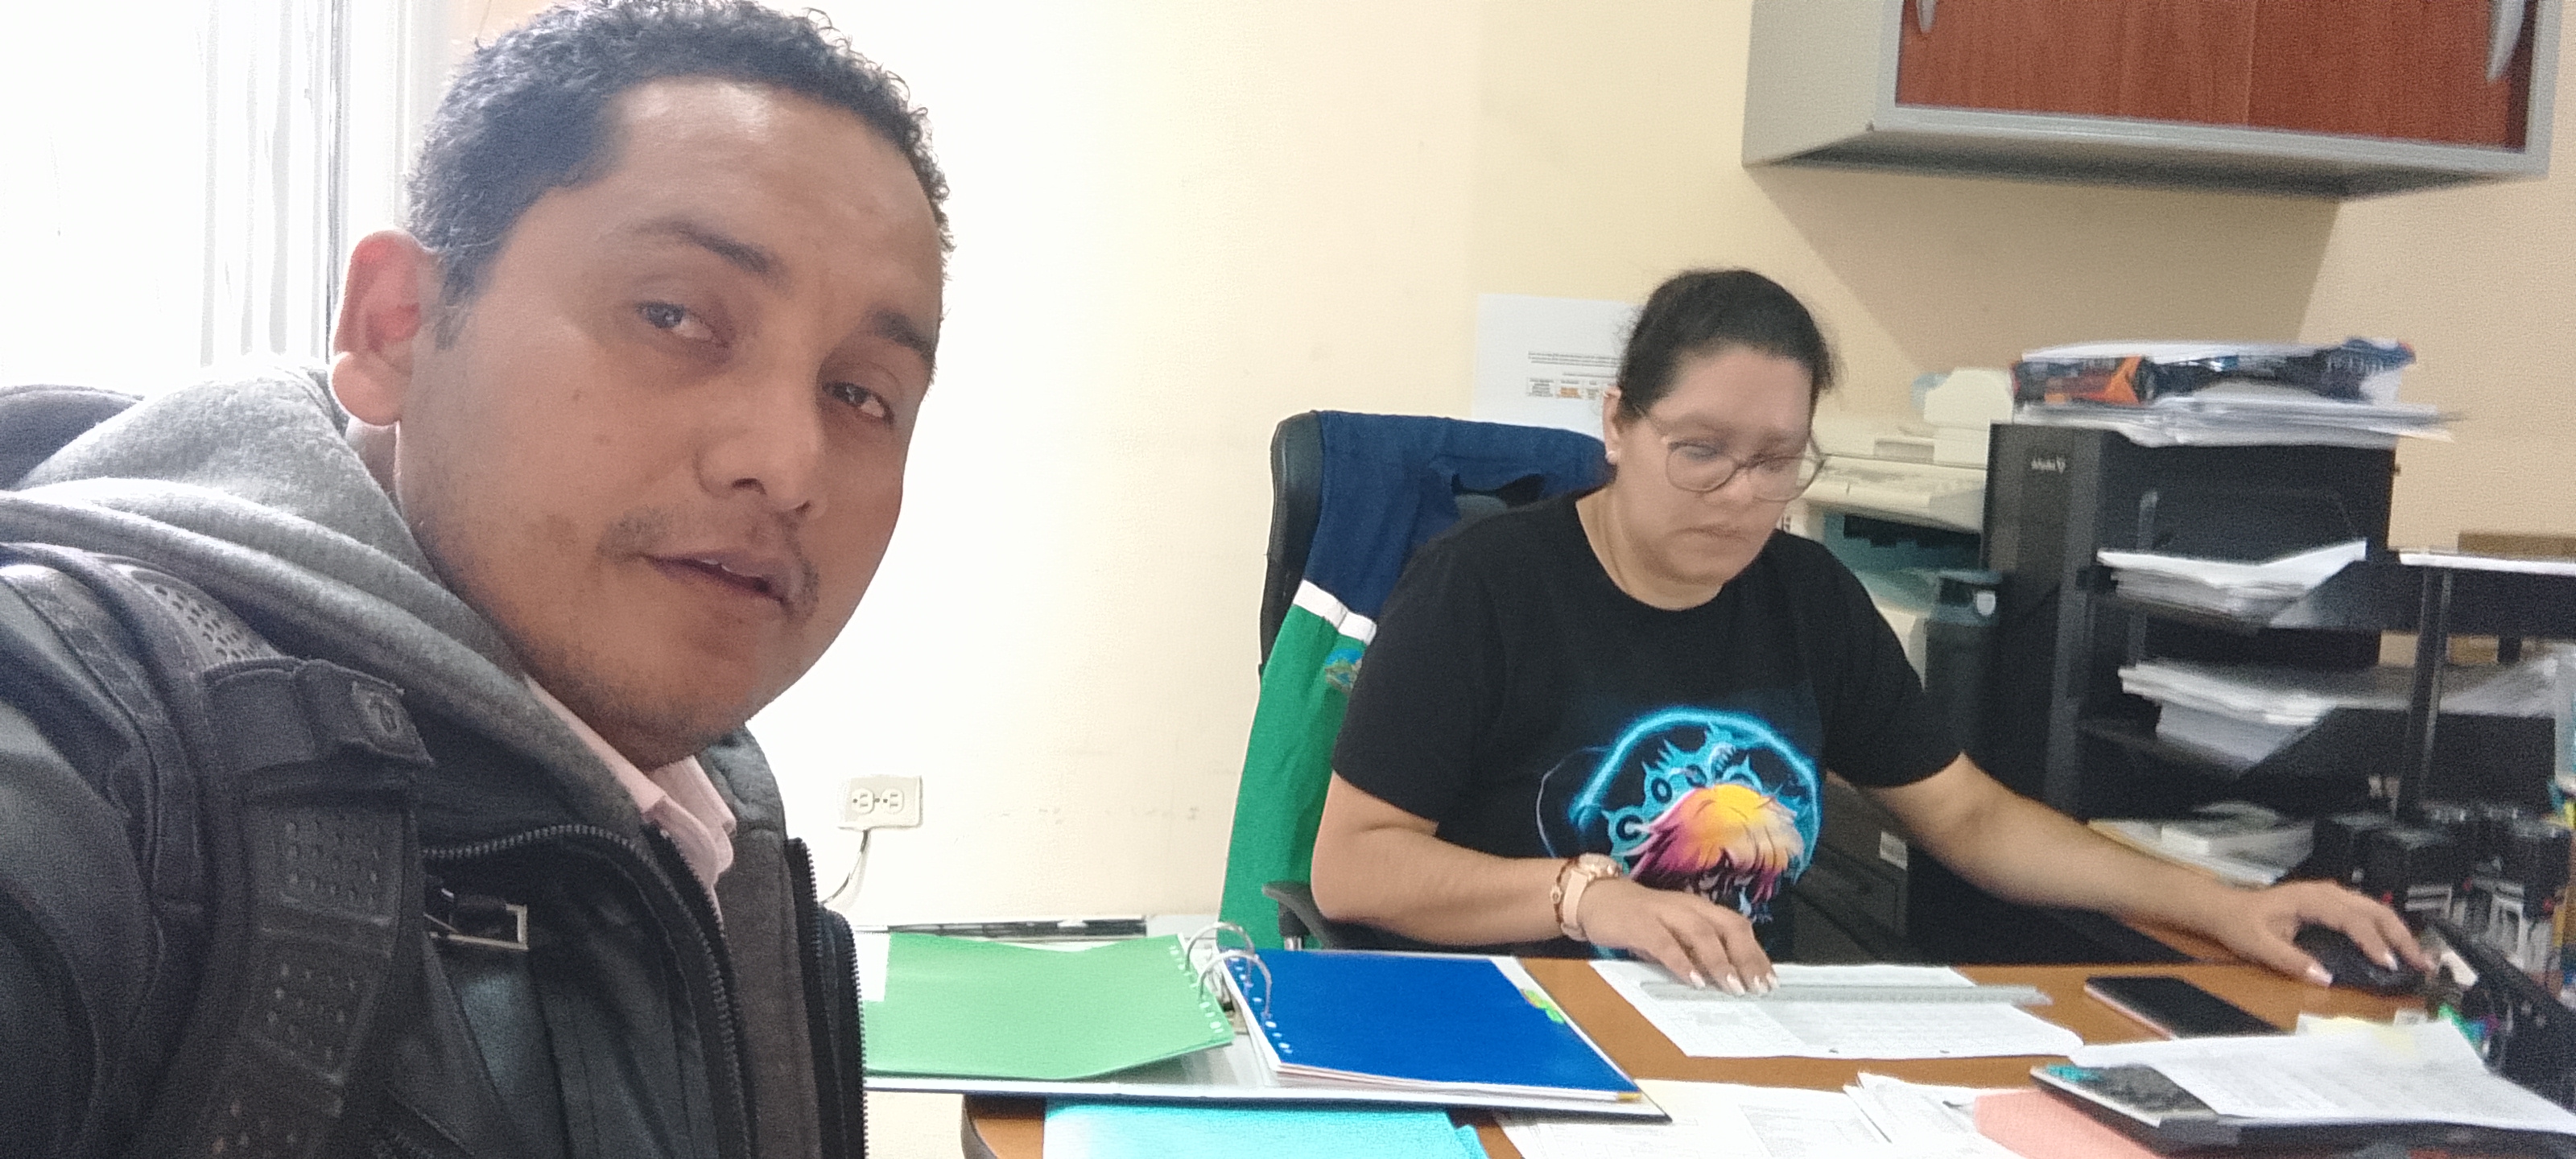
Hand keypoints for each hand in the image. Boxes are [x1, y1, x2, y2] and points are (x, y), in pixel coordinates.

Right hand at [1575, 879, 1774, 993]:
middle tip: (1758, 987)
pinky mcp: (1640, 924)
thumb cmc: (1639, 921)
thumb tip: (1727, 980)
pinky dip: (1682, 962)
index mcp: (1699, 909)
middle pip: (1728, 927)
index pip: (1737, 927)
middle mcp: (1688, 906)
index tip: (1769, 981)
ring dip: (1720, 961)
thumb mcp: (1673, 934)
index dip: (1756, 953)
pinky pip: (1665, 943)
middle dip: (1747, 957)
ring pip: (1701, 933)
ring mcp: (1664, 913)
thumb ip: (1697, 952)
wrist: (1594, 898)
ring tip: (1733, 986)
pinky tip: (1693, 980)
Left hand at [2180, 879, 2428, 983]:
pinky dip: (2385, 928)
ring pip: (2374, 909)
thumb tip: (2325, 977)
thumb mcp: (2260, 945)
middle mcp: (2325, 892)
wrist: (2225, 908)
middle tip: (2421, 963)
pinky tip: (2396, 945)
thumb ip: (2291, 961)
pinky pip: (2366, 912)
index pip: (2352, 919)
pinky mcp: (2331, 903)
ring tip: (2417, 957)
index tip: (2388, 963)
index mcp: (2310, 899)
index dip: (2373, 941)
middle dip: (2400, 936)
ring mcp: (2330, 895)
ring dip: (2398, 931)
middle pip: (2374, 910)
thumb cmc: (2241, 924)